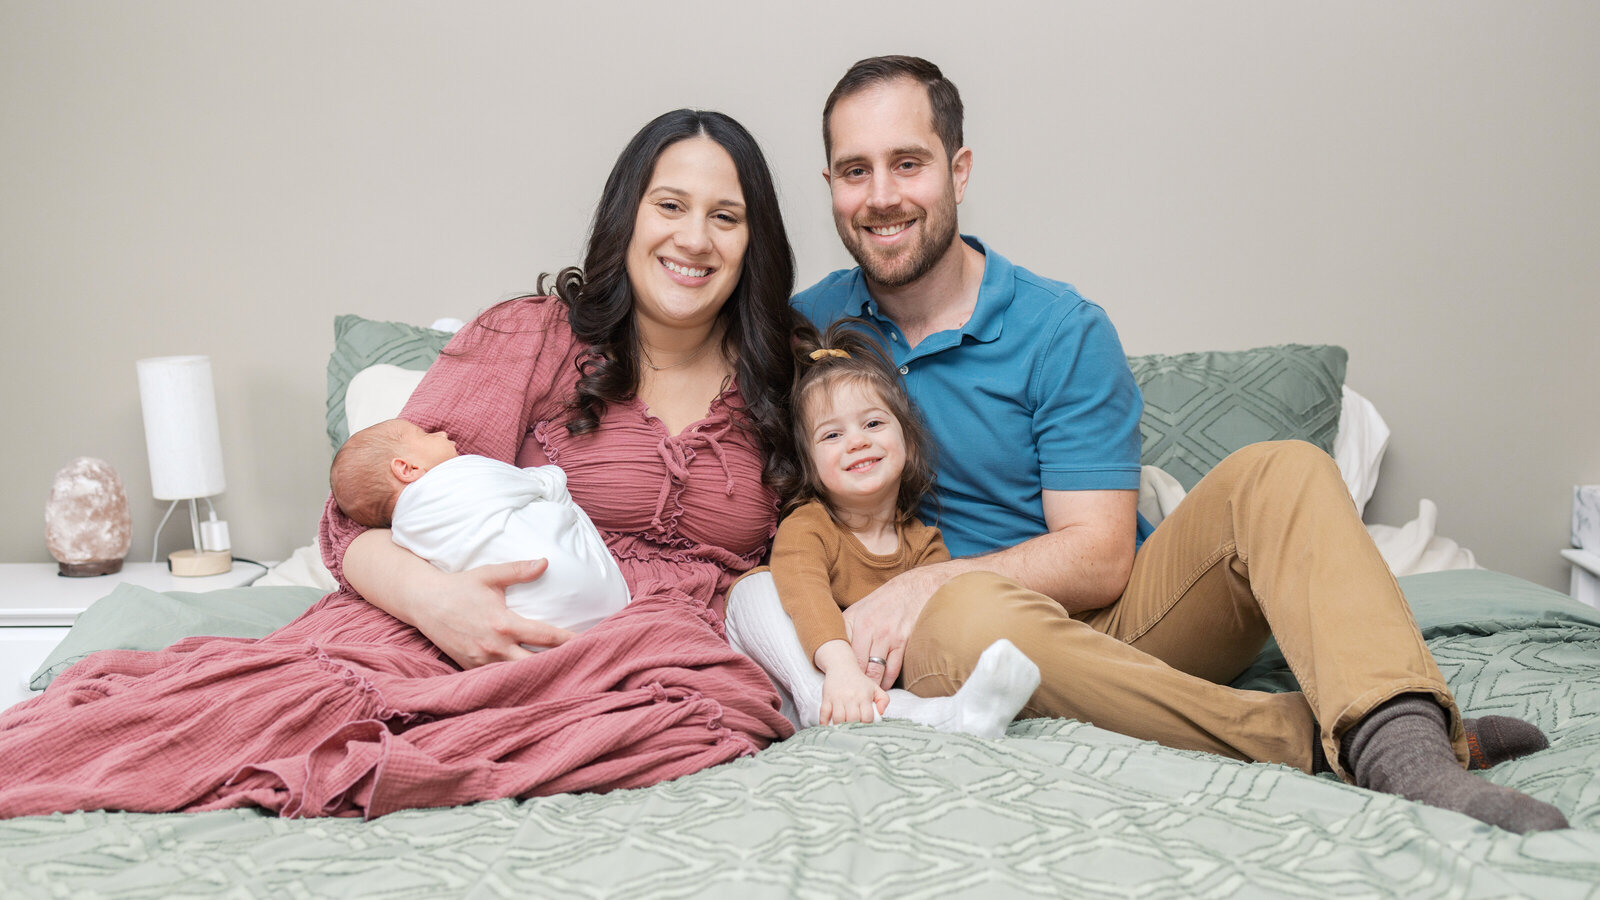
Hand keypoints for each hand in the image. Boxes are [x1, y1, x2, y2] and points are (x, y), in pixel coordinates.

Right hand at [421, 560, 574, 668]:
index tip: (590, 642)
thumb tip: (546, 562)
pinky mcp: (470, 668)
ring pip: (517, 676)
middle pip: (535, 664)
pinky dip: (514, 680)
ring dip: (538, 676)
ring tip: (563, 678)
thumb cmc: (460, 586)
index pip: (545, 636)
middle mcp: (494, 646)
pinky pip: (497, 679)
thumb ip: (519, 570)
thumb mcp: (489, 575)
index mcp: (503, 623)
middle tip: (582, 666)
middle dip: (558, 666)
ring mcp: (481, 661)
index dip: (569, 641)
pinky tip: (531, 682)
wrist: (424, 602)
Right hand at [819, 667, 889, 724]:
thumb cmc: (859, 681)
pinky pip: (823, 713)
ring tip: (843, 729)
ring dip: (840, 727)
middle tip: (853, 730)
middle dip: (853, 727)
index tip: (865, 727)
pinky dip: (824, 722)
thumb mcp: (875, 688)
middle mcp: (851, 697)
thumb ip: (883, 700)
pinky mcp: (826, 698)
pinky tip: (828, 727)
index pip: (867, 716)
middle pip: (852, 719)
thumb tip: (881, 713)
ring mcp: (837, 698)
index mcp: (864, 696)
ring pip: (838, 718)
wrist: (841, 666)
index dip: (867, 724)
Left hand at [841, 566, 941, 689]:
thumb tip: (835, 654)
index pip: (840, 651)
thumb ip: (847, 630)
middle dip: (854, 682)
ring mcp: (885, 634)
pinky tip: (884, 686)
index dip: (838, 670)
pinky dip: (887, 681)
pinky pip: (892, 669)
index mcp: (852, 620)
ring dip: (871, 685)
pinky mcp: (901, 640)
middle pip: (856, 665)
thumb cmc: (883, 602)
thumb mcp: (859, 610)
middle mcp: (866, 627)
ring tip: (867, 694)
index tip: (838, 683)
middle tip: (852, 694)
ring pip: (874, 671)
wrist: (913, 588)